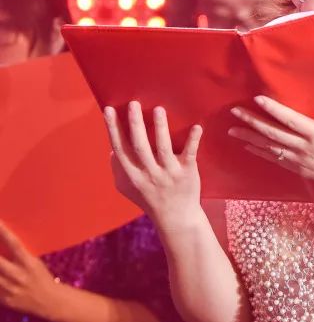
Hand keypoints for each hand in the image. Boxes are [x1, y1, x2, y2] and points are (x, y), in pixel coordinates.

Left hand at [0, 222, 60, 316]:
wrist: (50, 301)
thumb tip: (3, 242)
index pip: (14, 244)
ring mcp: (10, 288)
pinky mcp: (4, 300)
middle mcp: (18, 275)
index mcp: (28, 263)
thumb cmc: (41, 277)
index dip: (3, 232)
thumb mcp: (34, 262)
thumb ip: (18, 254)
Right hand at [104, 102, 202, 225]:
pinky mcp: (188, 173)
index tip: (109, 109)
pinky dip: (194, 140)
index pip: (120, 149)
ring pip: (163, 148)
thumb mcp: (128, 188)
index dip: (113, 129)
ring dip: (160, 128)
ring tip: (158, 109)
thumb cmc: (150, 199)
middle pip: (140, 146)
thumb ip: (118, 169)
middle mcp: (150, 174)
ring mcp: (169, 173)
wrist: (177, 218)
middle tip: (133, 103)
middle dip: (135, 124)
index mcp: (133, 175)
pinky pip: (190, 154)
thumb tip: (112, 148)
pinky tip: (197, 127)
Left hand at [228, 91, 313, 193]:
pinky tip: (249, 147)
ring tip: (232, 130)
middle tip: (234, 112)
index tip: (257, 100)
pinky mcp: (299, 168)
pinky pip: (275, 159)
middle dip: (252, 122)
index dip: (273, 109)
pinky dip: (260, 152)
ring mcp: (300, 160)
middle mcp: (304, 148)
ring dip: (250, 138)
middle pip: (273, 133)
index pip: (290, 120)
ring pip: (270, 147)